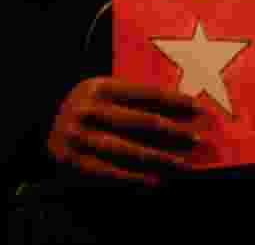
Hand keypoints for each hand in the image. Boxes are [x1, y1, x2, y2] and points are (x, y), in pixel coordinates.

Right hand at [48, 77, 203, 185]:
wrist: (41, 122)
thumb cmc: (89, 105)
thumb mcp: (106, 91)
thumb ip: (138, 98)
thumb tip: (185, 109)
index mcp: (101, 87)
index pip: (149, 95)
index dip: (178, 103)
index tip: (201, 110)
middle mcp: (89, 110)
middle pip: (143, 123)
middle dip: (176, 132)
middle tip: (199, 140)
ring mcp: (79, 137)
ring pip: (129, 150)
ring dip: (161, 158)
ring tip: (184, 164)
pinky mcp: (72, 162)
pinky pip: (110, 172)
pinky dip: (135, 177)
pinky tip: (156, 180)